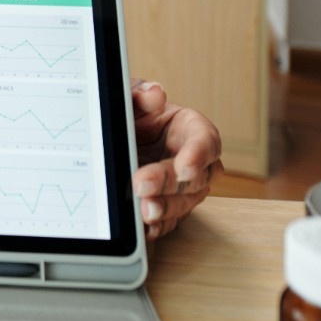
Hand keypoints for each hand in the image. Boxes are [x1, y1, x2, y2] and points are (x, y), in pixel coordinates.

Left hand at [129, 79, 221, 240]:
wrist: (115, 139)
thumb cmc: (131, 115)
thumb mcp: (129, 99)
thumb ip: (140, 93)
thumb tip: (154, 93)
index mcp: (191, 128)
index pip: (205, 141)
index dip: (198, 155)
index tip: (183, 166)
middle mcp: (196, 160)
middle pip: (195, 177)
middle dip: (169, 183)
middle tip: (142, 184)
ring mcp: (185, 187)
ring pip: (186, 202)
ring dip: (166, 208)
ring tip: (144, 210)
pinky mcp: (171, 207)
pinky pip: (172, 221)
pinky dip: (160, 226)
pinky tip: (147, 227)